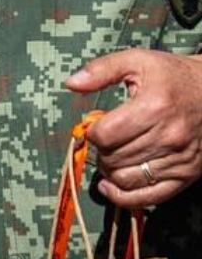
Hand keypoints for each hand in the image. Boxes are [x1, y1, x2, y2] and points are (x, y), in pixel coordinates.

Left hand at [66, 49, 201, 205]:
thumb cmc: (172, 76)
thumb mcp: (137, 61)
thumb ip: (102, 70)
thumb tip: (71, 83)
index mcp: (154, 107)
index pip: (105, 135)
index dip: (92, 132)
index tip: (96, 126)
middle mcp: (169, 137)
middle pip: (114, 158)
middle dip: (101, 151)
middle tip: (105, 140)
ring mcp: (180, 159)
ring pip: (126, 180)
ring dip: (110, 171)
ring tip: (111, 156)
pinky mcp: (187, 175)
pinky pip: (149, 197)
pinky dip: (124, 197)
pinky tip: (111, 186)